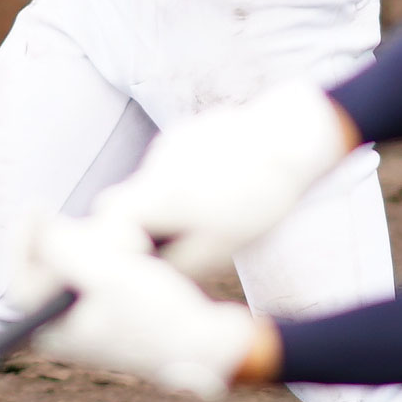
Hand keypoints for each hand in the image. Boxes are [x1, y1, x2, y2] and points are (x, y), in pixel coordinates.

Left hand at [11, 211, 257, 399]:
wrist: (207, 344)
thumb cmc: (159, 314)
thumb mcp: (108, 273)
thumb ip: (66, 250)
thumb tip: (40, 229)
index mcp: (56, 330)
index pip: (22, 279)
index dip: (23, 238)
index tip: (37, 206)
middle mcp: (68, 329)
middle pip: (47, 270)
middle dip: (64, 238)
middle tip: (84, 220)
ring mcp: (89, 321)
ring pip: (72, 267)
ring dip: (88, 244)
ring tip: (119, 242)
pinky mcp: (111, 311)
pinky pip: (94, 273)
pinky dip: (105, 255)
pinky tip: (131, 250)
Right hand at [93, 80, 349, 276]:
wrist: (290, 140)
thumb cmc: (256, 200)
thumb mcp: (218, 247)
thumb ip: (176, 261)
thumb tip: (151, 272)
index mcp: (161, 191)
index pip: (110, 212)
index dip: (120, 234)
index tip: (145, 251)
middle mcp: (159, 159)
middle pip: (134, 195)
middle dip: (151, 220)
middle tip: (188, 236)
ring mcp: (175, 139)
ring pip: (159, 180)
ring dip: (176, 198)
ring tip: (219, 206)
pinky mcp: (192, 129)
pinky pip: (178, 162)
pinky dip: (192, 178)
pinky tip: (226, 182)